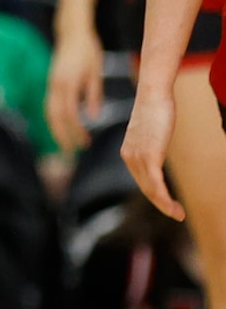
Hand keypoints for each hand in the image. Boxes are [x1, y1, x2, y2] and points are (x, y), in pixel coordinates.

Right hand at [46, 29, 106, 150]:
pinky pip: (50, 105)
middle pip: (54, 117)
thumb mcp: (95, 72)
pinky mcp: (51, 83)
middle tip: (71, 151)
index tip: (85, 143)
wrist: (72, 32)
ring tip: (66, 143)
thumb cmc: (88, 50)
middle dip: (61, 135)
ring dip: (56, 129)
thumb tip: (93, 116)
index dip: (76, 130)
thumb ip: (93, 94)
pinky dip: (55, 119)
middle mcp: (55, 85)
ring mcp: (50, 84)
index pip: (69, 114)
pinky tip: (64, 126)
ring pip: (49, 112)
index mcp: (67, 83)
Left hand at [122, 82, 182, 219]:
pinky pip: (155, 184)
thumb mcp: (152, 131)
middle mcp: (129, 157)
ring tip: (179, 214)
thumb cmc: (155, 108)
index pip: (141, 180)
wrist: (153, 94)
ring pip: (150, 190)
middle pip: (145, 188)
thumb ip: (152, 143)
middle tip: (177, 214)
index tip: (168, 203)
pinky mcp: (149, 156)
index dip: (155, 194)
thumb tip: (157, 146)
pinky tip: (174, 208)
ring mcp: (138, 157)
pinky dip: (165, 199)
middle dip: (161, 204)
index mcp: (129, 153)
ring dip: (165, 206)